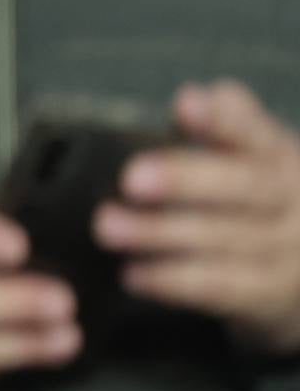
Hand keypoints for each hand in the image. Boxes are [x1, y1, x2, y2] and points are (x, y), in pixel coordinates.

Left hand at [98, 81, 299, 355]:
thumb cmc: (258, 195)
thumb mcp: (252, 154)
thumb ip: (225, 123)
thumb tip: (198, 95)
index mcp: (279, 155)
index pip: (253, 131)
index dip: (222, 119)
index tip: (185, 105)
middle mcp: (293, 199)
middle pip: (245, 187)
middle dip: (185, 181)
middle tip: (130, 179)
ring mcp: (289, 250)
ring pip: (227, 240)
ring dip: (162, 234)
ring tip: (109, 227)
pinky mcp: (272, 294)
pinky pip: (222, 288)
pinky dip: (174, 281)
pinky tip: (133, 273)